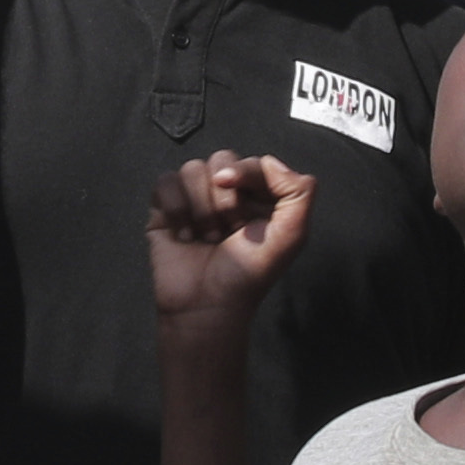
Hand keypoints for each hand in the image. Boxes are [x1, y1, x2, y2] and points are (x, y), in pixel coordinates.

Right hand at [145, 152, 313, 344]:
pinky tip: (184, 236)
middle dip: (224, 200)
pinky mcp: (166, 207)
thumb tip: (272, 161)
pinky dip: (175, 209)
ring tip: (207, 239)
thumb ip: (298, 193)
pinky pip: (166, 181)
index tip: (241, 210)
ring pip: (192, 168)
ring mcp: (195, 198)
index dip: (247, 177)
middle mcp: (227, 193)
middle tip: (228, 232)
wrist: (207, 306)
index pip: (253, 162)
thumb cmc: (248, 275)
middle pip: (221, 159)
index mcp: (258, 196)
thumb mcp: (291, 236)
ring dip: (201, 209)